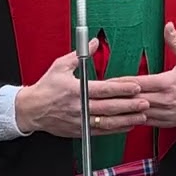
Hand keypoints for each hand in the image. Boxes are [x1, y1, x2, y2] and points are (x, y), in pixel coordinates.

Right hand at [15, 38, 150, 137]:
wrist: (30, 110)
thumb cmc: (45, 88)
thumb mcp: (59, 66)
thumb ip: (79, 55)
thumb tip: (93, 42)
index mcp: (76, 90)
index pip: (104, 89)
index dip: (122, 89)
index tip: (135, 87)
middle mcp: (79, 107)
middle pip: (109, 107)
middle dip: (130, 105)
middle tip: (145, 102)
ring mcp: (80, 120)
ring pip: (107, 123)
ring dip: (126, 120)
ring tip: (141, 116)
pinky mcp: (79, 130)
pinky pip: (100, 132)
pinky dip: (115, 130)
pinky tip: (127, 126)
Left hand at [116, 22, 175, 128]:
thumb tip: (168, 27)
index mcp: (167, 83)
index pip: (138, 83)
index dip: (122, 83)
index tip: (108, 81)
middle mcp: (164, 99)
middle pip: (134, 99)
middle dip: (117, 97)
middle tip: (101, 95)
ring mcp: (164, 112)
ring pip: (137, 113)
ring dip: (123, 110)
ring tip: (107, 108)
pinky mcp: (165, 121)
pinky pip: (145, 122)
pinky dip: (133, 120)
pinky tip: (123, 118)